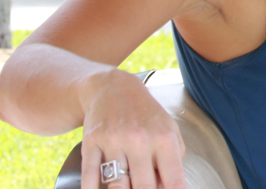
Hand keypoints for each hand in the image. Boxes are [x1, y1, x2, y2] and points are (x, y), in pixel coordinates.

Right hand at [80, 70, 186, 188]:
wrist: (113, 88)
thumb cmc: (146, 115)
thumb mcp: (169, 130)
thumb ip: (174, 160)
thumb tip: (168, 187)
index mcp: (164, 138)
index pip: (173, 181)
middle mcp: (139, 139)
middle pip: (144, 188)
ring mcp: (114, 140)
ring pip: (117, 186)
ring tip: (127, 185)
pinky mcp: (92, 142)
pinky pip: (90, 175)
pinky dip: (92, 188)